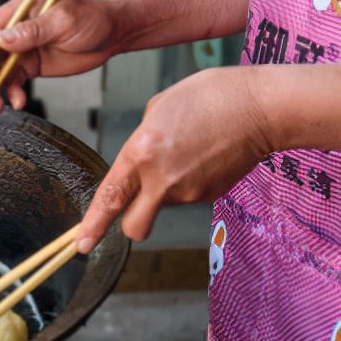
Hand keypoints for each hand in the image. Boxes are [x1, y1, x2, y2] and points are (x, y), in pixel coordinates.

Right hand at [0, 0, 120, 114]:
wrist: (112, 33)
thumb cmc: (91, 18)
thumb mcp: (63, 22)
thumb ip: (33, 31)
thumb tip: (2, 40)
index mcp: (19, 10)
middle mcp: (15, 29)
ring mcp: (22, 49)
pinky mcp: (30, 65)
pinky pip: (14, 82)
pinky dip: (12, 94)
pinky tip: (17, 103)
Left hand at [76, 67, 273, 253]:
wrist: (259, 108)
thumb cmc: (210, 96)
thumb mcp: (159, 106)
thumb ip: (141, 139)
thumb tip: (141, 159)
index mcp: (142, 152)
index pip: (109, 198)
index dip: (93, 225)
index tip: (80, 244)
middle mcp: (162, 180)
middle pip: (135, 227)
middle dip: (130, 224)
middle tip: (136, 205)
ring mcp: (189, 193)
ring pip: (166, 202)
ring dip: (169, 185)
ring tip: (188, 150)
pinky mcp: (210, 196)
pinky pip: (190, 194)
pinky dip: (192, 179)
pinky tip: (204, 155)